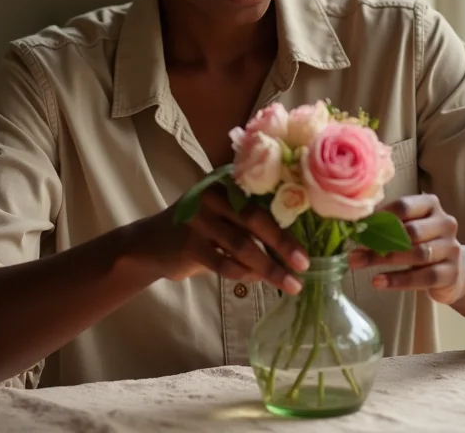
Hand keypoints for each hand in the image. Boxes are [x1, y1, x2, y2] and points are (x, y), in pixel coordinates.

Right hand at [137, 187, 309, 295]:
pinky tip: (258, 280)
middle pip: (256, 219)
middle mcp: (212, 193)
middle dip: (284, 244)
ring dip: (269, 267)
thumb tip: (300, 235)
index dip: (290, 214)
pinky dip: (244, 274)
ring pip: (242, 244)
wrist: (150, 243)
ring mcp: (198, 218)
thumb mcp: (224, 210)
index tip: (315, 234)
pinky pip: (223, 262)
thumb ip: (252, 215)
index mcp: (227, 180)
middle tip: (305, 264)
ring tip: (290, 284)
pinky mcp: (188, 244)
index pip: (264, 195)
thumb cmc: (200, 227)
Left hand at [349, 194, 464, 304]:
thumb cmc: (419, 244)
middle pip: (409, 231)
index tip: (357, 227)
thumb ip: (385, 224)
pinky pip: (423, 277)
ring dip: (384, 260)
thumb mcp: (405, 228)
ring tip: (358, 264)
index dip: (379, 217)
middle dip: (378, 241)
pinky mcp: (452, 273)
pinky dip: (397, 280)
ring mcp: (451, 248)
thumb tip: (354, 226)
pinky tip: (378, 282)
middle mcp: (445, 223)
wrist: (451, 272)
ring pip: (417, 254)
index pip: (404, 206)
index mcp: (430, 205)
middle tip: (353, 250)